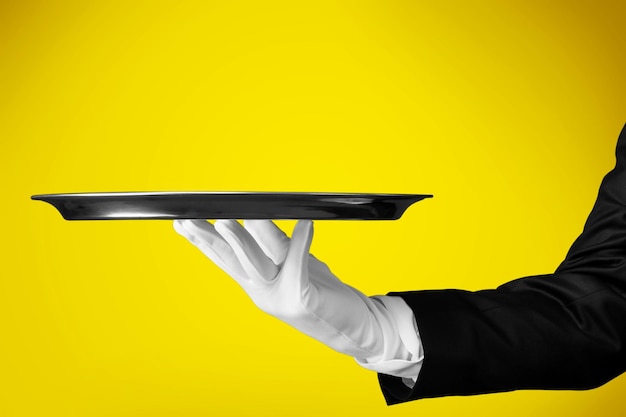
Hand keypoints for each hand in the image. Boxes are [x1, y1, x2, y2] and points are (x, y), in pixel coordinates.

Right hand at [173, 219, 392, 359]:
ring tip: (227, 221)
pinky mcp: (303, 299)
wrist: (353, 326)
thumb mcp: (291, 261)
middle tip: (189, 221)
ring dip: (241, 241)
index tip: (182, 223)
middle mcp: (263, 292)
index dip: (202, 241)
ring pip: (257, 264)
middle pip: (233, 261)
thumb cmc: (320, 291)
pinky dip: (301, 242)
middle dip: (209, 240)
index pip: (224, 259)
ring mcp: (281, 298)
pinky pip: (299, 265)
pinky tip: (305, 223)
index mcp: (256, 283)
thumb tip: (256, 214)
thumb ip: (273, 241)